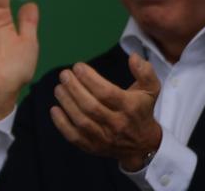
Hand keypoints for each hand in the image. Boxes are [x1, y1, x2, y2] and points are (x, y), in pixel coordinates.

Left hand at [51, 53, 162, 170]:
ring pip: (81, 121)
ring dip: (66, 102)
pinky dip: (61, 124)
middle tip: (64, 74)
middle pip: (91, 107)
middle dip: (74, 88)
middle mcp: (117, 124)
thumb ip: (145, 72)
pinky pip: (74, 137)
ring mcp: (104, 138)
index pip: (107, 93)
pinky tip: (54, 109)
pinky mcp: (93, 147)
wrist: (143, 144)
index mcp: (130, 108)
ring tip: (59, 87)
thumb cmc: (141, 110)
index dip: (89, 78)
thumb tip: (133, 56)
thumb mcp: (149, 90)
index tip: (78, 66)